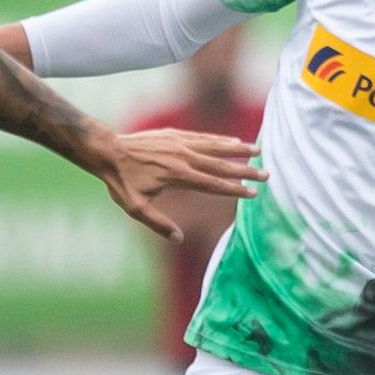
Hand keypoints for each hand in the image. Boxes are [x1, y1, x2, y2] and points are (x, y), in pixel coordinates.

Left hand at [96, 127, 264, 241]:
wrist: (108, 150)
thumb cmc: (120, 182)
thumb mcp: (135, 208)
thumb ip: (159, 224)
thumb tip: (179, 239)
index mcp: (178, 176)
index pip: (213, 184)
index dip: (235, 189)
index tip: (253, 194)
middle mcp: (183, 157)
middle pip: (221, 165)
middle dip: (245, 170)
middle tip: (266, 174)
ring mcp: (180, 143)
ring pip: (215, 146)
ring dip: (238, 149)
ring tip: (257, 151)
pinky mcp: (175, 135)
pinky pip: (203, 137)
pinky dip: (220, 139)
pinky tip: (232, 141)